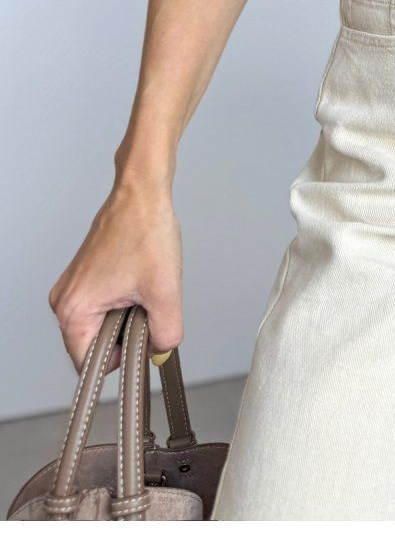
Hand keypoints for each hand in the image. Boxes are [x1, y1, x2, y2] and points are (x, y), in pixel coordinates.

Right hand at [48, 178, 183, 374]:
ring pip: (104, 323)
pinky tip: (139, 278)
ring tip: (144, 286)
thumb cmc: (145, 231)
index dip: (123, 358)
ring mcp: (73, 287)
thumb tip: (161, 352)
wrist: (142, 193)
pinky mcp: (84, 276)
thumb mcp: (165, 292)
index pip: (92, 365)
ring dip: (129, 314)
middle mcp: (64, 301)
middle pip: (98, 344)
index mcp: (74, 311)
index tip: (144, 339)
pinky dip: (125, 299)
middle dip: (128, 332)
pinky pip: (104, 305)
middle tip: (148, 303)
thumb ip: (166, 334)